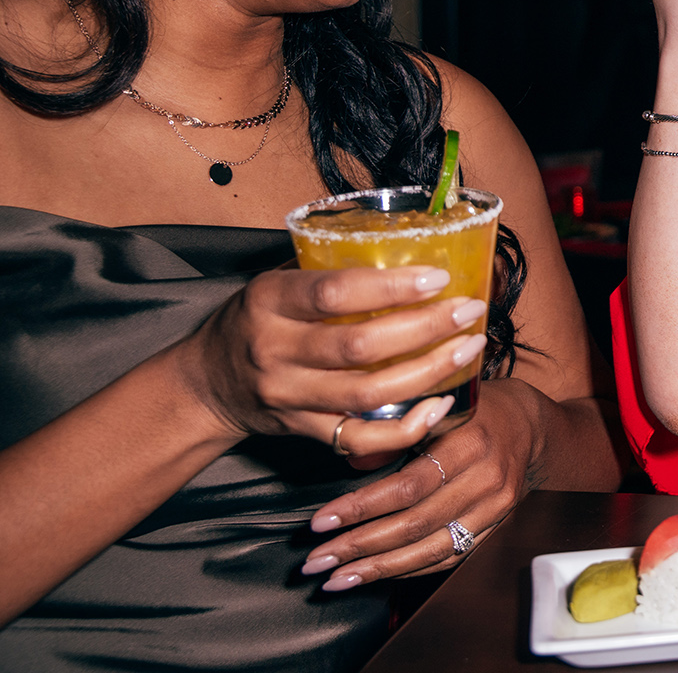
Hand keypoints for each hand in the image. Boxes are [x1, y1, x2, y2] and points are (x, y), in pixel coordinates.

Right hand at [184, 265, 487, 457]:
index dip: (391, 287)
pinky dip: (406, 426)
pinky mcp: (302, 431)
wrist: (205, 385)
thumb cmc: (255, 320)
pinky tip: (441, 403)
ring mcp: (289, 396)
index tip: (440, 277)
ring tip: (469, 347)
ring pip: (367, 394)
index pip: (334, 293)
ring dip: (428, 372)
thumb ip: (328, 267)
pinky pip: (360, 438)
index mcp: (269, 301)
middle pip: (360, 346)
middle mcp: (276, 350)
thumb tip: (410, 240)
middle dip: (426, 327)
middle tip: (470, 310)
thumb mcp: (275, 283)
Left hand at [302, 379, 542, 588]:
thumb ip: (398, 429)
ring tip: (336, 578)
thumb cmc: (475, 407)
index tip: (320, 522)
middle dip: (359, 545)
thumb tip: (351, 462)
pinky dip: (410, 570)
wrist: (528, 424)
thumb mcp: (438, 402)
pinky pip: (450, 557)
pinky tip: (377, 575)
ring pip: (431, 549)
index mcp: (470, 441)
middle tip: (315, 561)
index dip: (361, 507)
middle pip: (415, 523)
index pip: (409, 485)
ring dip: (379, 568)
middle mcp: (487, 479)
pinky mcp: (495, 526)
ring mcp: (494, 508)